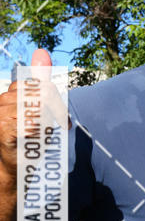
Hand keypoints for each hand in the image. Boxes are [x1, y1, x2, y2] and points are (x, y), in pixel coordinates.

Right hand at [0, 49, 67, 177]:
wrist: (16, 169)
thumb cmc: (30, 140)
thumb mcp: (39, 108)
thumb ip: (40, 81)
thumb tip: (41, 51)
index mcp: (10, 94)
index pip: (39, 85)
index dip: (55, 100)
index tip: (63, 119)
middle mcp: (2, 101)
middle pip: (40, 94)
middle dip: (56, 110)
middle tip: (62, 126)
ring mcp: (0, 114)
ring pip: (37, 108)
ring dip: (49, 123)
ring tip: (48, 135)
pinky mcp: (3, 130)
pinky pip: (29, 122)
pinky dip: (39, 130)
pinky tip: (37, 136)